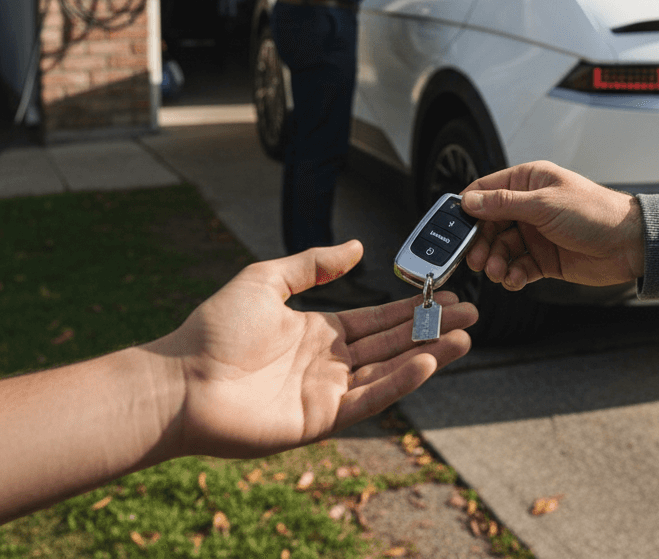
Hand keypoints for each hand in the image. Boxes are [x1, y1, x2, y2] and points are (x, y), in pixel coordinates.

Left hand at [159, 241, 475, 458]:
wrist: (180, 380)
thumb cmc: (214, 328)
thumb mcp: (266, 278)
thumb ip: (313, 263)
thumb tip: (358, 246)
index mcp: (319, 331)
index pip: (378, 319)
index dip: (413, 308)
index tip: (447, 296)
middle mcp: (330, 361)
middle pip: (393, 343)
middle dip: (433, 328)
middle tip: (472, 315)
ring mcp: (327, 392)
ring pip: (389, 370)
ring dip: (428, 354)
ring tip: (464, 337)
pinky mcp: (320, 419)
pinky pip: (369, 399)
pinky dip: (400, 382)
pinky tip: (427, 362)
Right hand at [461, 162, 643, 290]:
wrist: (630, 244)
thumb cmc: (594, 213)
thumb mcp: (544, 204)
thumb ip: (503, 204)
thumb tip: (469, 201)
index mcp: (528, 182)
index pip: (486, 191)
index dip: (468, 208)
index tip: (454, 228)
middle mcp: (529, 206)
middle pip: (488, 225)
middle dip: (481, 243)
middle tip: (478, 260)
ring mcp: (536, 233)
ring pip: (501, 249)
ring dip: (496, 262)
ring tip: (499, 272)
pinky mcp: (544, 258)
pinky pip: (518, 267)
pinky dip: (513, 275)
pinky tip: (515, 279)